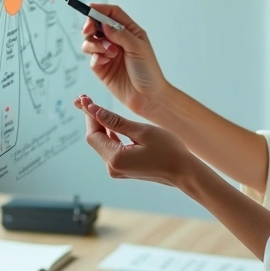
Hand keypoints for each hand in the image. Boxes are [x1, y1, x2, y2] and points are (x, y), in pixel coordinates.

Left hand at [73, 95, 196, 187]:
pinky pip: (110, 149)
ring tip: (94, 106)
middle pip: (95, 139)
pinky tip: (109, 123)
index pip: (93, 134)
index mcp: (116, 158)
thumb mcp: (142, 131)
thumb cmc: (168, 150)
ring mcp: (117, 170)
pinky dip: (109, 134)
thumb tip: (94, 110)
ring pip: (102, 143)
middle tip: (86, 98)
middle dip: (91, 118)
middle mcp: (112, 167)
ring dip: (99, 125)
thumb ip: (116, 121)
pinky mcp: (123, 169)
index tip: (85, 98)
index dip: (88, 115)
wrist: (184, 172)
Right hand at [79, 4, 168, 117]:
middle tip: (89, 30)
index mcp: (129, 31)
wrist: (148, 97)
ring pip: (90, 40)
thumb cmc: (148, 72)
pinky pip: (91, 56)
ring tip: (109, 53)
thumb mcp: (138, 48)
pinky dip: (95, 56)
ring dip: (95, 43)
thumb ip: (120, 34)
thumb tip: (104, 24)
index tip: (89, 8)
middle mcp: (117, 40)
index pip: (112, 14)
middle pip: (97, 25)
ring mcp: (108, 54)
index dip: (100, 9)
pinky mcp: (101, 67)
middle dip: (90, 25)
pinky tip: (105, 61)